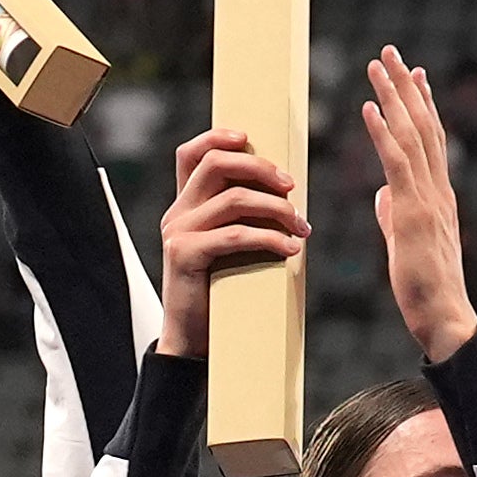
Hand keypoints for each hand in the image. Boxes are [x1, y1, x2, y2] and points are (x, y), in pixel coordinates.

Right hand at [149, 126, 309, 364]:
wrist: (193, 340)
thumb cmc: (220, 292)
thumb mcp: (230, 248)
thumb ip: (243, 219)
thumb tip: (287, 196)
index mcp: (185, 205)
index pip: (191, 154)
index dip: (217, 137)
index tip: (250, 138)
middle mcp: (177, 212)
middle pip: (216, 164)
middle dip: (260, 168)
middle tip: (291, 187)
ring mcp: (178, 232)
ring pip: (233, 199)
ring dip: (275, 208)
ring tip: (299, 226)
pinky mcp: (184, 254)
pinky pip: (235, 235)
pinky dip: (268, 239)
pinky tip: (289, 249)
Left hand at [361, 45, 475, 360]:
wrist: (444, 317)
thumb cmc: (425, 289)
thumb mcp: (406, 244)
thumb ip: (395, 214)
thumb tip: (383, 195)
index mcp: (438, 196)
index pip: (431, 139)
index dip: (421, 104)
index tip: (413, 74)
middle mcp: (438, 189)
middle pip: (424, 125)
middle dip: (406, 86)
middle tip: (391, 52)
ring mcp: (428, 199)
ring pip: (412, 135)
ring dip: (394, 96)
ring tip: (378, 64)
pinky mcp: (413, 213)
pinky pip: (397, 164)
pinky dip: (383, 132)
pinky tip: (369, 108)